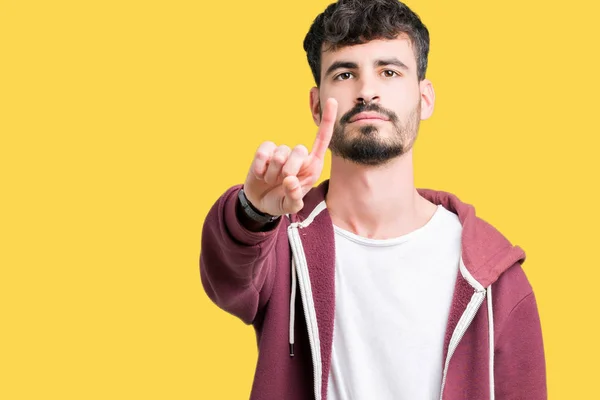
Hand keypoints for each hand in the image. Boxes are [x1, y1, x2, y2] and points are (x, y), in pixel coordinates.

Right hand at [243, 98, 337, 215]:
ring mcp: (281, 153)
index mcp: (312, 166)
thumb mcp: (290, 206)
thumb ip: (294, 198)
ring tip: (271, 180)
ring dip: (273, 173)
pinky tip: (260, 174)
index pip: (322, 140)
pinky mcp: (264, 152)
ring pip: (279, 154)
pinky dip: (260, 167)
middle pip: (299, 150)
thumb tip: (290, 180)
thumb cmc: (281, 201)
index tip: (332, 101)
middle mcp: (299, 157)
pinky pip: (263, 153)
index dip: (327, 120)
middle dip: (290, 170)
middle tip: (282, 182)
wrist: (260, 203)